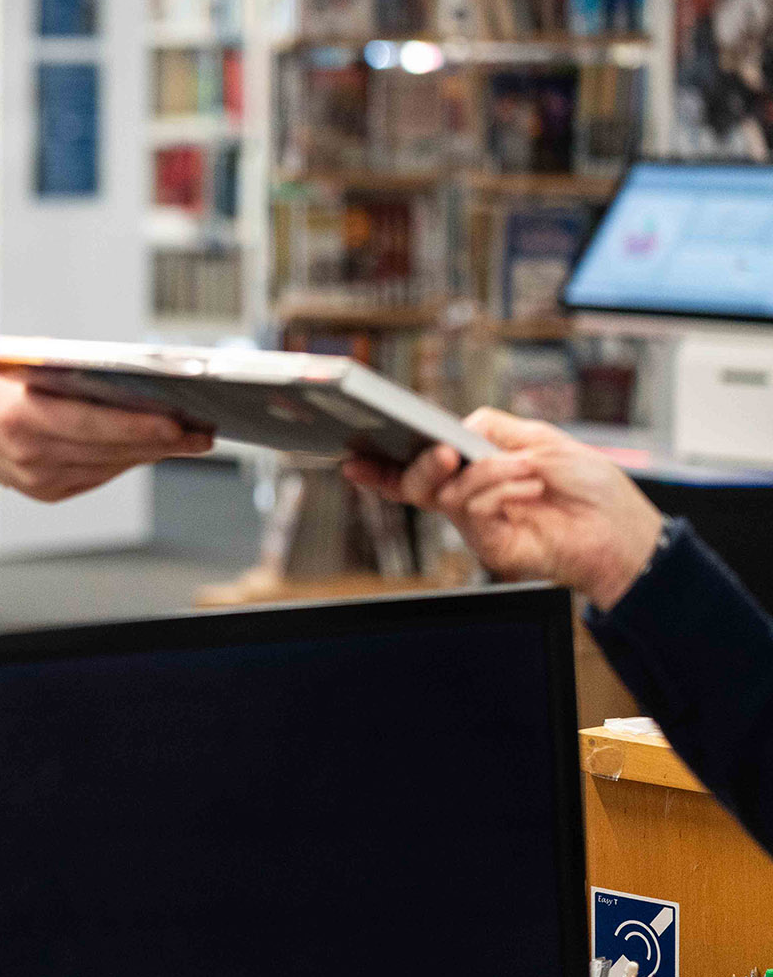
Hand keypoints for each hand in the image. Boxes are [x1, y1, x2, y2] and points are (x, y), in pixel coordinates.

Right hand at [0, 365, 213, 503]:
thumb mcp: (22, 366)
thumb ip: (72, 375)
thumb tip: (139, 384)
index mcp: (19, 413)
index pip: (91, 423)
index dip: (138, 425)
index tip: (179, 422)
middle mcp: (28, 452)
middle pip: (110, 449)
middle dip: (161, 441)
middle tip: (202, 431)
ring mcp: (37, 479)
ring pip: (111, 465)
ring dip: (151, 451)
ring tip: (190, 437)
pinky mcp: (46, 492)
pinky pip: (99, 475)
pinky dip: (125, 459)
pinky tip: (151, 447)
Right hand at [343, 408, 664, 609]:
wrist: (624, 529)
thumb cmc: (591, 488)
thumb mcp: (540, 438)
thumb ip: (490, 429)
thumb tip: (455, 429)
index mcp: (475, 471)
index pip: (418, 468)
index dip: (381, 467)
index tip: (351, 458)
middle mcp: (470, 499)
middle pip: (417, 484)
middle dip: (420, 466)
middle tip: (443, 451)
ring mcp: (479, 526)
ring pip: (446, 496)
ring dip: (487, 473)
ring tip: (527, 469)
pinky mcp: (493, 548)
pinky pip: (475, 513)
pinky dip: (500, 491)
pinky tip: (528, 487)